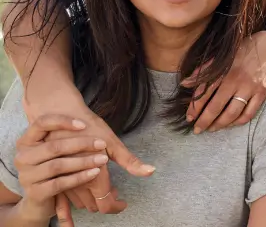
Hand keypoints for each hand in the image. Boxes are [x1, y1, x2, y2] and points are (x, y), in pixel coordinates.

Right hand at [13, 115, 106, 222]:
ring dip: (84, 161)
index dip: (63, 121)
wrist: (39, 202)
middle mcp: (22, 158)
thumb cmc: (53, 170)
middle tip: (102, 144)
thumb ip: (64, 137)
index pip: (41, 123)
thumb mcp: (55, 152)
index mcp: (26, 142)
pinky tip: (94, 172)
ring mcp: (26, 177)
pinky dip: (79, 177)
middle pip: (54, 146)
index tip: (85, 124)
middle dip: (81, 144)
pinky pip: (60, 183)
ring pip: (58, 165)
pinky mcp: (34, 193)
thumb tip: (89, 121)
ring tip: (103, 159)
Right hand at [37, 98, 154, 222]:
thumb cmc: (89, 128)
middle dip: (106, 200)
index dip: (117, 207)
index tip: (123, 203)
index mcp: (95, 179)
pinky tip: (71, 210)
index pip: (107, 205)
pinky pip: (61, 201)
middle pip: (94, 206)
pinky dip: (69, 207)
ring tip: (101, 187)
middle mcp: (78, 185)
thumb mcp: (113, 143)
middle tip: (115, 190)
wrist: (61, 116)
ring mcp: (63, 182)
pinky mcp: (53, 177)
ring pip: (79, 203)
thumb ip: (131, 162)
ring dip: (91, 200)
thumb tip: (151, 171)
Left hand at [184, 30, 265, 132]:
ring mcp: (250, 87)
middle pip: (216, 106)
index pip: (204, 93)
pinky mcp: (262, 93)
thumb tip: (184, 83)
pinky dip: (238, 122)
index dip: (194, 108)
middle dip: (204, 121)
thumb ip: (203, 70)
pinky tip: (231, 124)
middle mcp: (236, 79)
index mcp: (223, 69)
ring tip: (213, 129)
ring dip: (220, 124)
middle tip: (198, 130)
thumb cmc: (244, 51)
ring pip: (232, 113)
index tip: (189, 118)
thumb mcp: (222, 57)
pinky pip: (249, 113)